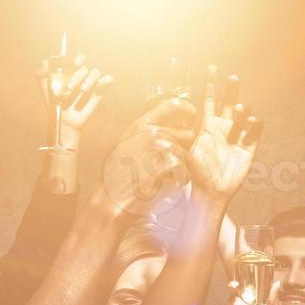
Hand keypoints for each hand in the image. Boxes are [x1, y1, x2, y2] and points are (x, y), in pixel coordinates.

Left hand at [39, 52, 111, 147]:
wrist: (63, 121)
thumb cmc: (54, 103)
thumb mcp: (43, 88)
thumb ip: (40, 74)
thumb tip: (46, 62)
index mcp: (70, 71)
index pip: (77, 58)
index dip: (78, 58)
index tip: (74, 63)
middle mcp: (82, 75)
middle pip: (85, 67)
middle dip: (78, 75)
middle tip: (70, 87)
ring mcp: (91, 83)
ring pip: (96, 72)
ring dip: (89, 80)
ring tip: (82, 91)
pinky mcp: (99, 91)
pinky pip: (108, 80)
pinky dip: (107, 79)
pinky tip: (100, 85)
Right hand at [98, 96, 197, 219]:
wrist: (113, 199)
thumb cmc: (118, 176)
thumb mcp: (126, 144)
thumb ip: (145, 131)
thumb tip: (165, 126)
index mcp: (142, 124)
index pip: (173, 105)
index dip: (188, 111)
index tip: (191, 118)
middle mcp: (152, 133)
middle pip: (187, 133)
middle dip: (186, 148)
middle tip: (173, 161)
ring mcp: (160, 149)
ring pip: (187, 154)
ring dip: (182, 166)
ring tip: (166, 176)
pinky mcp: (167, 166)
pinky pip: (185, 170)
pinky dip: (180, 179)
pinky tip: (167, 184)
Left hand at [188, 66, 262, 200]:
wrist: (211, 192)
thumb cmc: (196, 173)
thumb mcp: (183, 151)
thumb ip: (178, 135)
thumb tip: (163, 124)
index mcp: (207, 126)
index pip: (209, 100)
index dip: (210, 84)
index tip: (211, 67)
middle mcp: (223, 128)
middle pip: (229, 102)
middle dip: (231, 89)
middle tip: (232, 78)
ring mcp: (237, 137)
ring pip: (243, 114)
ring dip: (242, 108)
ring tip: (238, 110)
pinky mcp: (249, 147)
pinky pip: (256, 130)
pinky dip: (256, 123)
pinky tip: (252, 121)